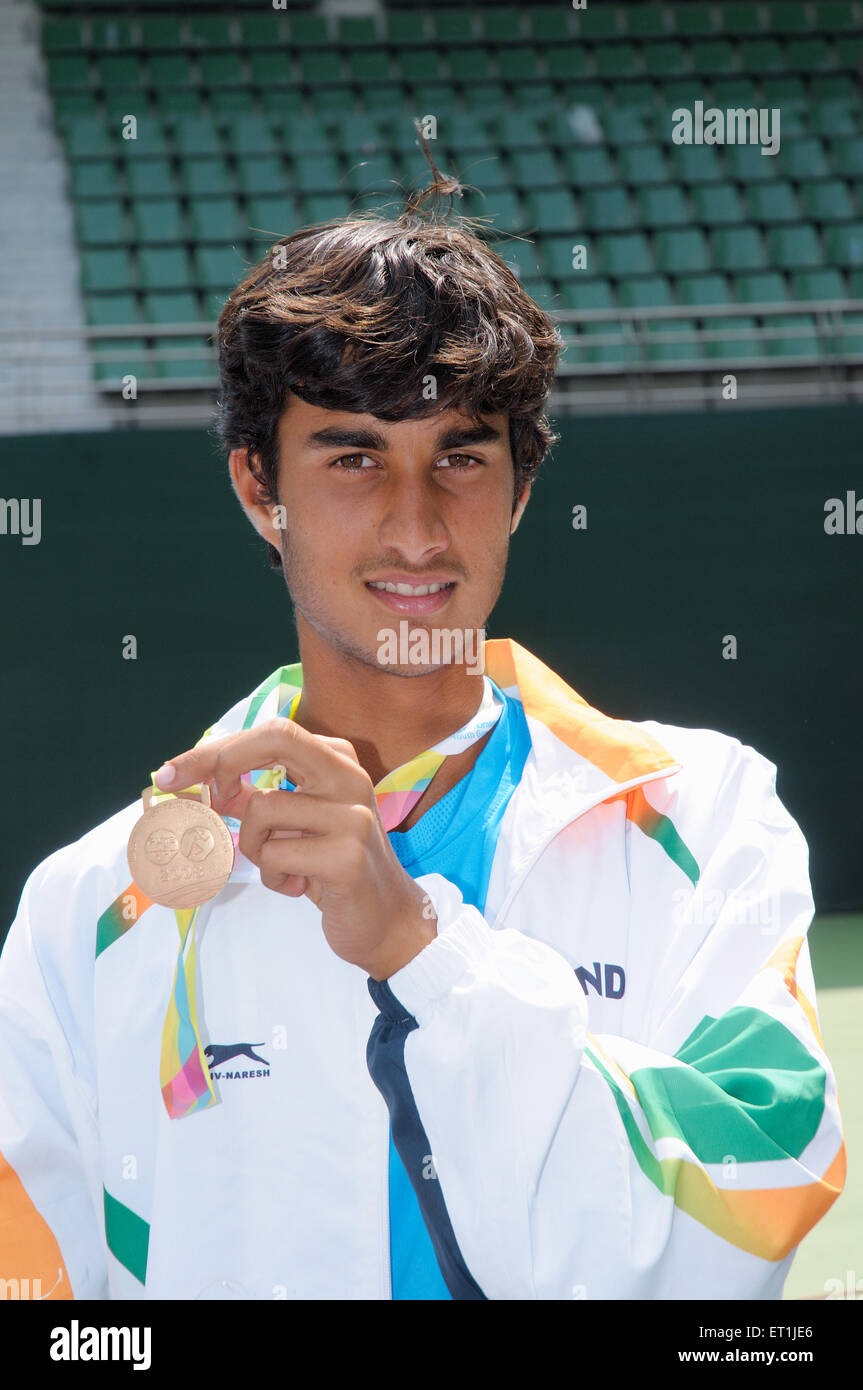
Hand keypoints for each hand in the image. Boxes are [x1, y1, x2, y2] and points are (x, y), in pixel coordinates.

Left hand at [153, 720, 437, 980]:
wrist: (386, 919)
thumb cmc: (333, 866)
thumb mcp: (294, 823)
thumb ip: (253, 797)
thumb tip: (197, 780)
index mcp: (337, 760)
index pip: (271, 733)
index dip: (215, 750)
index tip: (171, 774)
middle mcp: (349, 778)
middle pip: (274, 739)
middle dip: (220, 762)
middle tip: (197, 797)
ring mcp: (352, 816)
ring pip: (263, 811)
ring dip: (254, 847)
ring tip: (283, 867)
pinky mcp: (347, 857)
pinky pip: (275, 856)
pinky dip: (275, 877)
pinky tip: (301, 887)